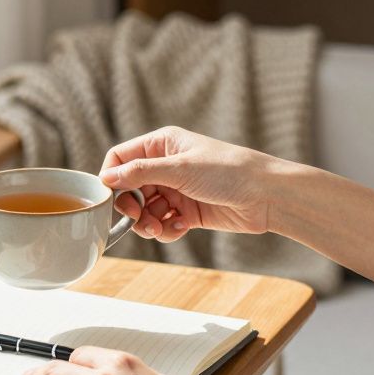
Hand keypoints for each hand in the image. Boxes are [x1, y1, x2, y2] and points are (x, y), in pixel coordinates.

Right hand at [100, 126, 282, 242]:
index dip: (112, 178)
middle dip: (131, 207)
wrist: (267, 196)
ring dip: (148, 223)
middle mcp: (166, 166)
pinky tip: (183, 227)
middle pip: (129, 189)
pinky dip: (167, 229)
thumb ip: (140, 173)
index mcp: (162, 145)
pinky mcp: (187, 212)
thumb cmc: (228, 171)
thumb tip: (106, 177)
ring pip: (145, 210)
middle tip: (138, 218)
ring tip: (161, 228)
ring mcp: (176, 190)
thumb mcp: (180, 169)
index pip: (120, 158)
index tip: (110, 199)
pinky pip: (163, 224)